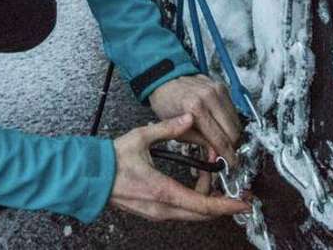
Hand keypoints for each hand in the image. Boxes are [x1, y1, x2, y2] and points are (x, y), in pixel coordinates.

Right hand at [109, 113, 251, 221]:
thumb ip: (168, 128)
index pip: (202, 204)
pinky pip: (181, 212)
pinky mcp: (153, 213)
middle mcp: (162, 208)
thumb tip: (188, 119)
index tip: (243, 201)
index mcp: (163, 191)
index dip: (226, 204)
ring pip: (192, 214)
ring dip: (207, 201)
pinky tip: (197, 186)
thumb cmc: (112, 160)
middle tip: (238, 194)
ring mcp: (157, 214)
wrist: (90, 178)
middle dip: (223, 205)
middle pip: (202, 214)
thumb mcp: (142, 138)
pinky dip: (194, 202)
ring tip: (213, 179)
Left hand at [148, 74, 241, 165]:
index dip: (227, 155)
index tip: (231, 164)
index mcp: (195, 108)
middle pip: (233, 131)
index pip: (219, 138)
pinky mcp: (222, 87)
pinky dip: (230, 122)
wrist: (165, 80)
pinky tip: (221, 126)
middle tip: (226, 154)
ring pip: (236, 121)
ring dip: (232, 135)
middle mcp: (209, 97)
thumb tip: (215, 156)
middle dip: (232, 146)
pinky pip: (233, 110)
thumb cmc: (167, 103)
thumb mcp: (177, 129)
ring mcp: (217, 90)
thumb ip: (199, 142)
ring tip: (222, 141)